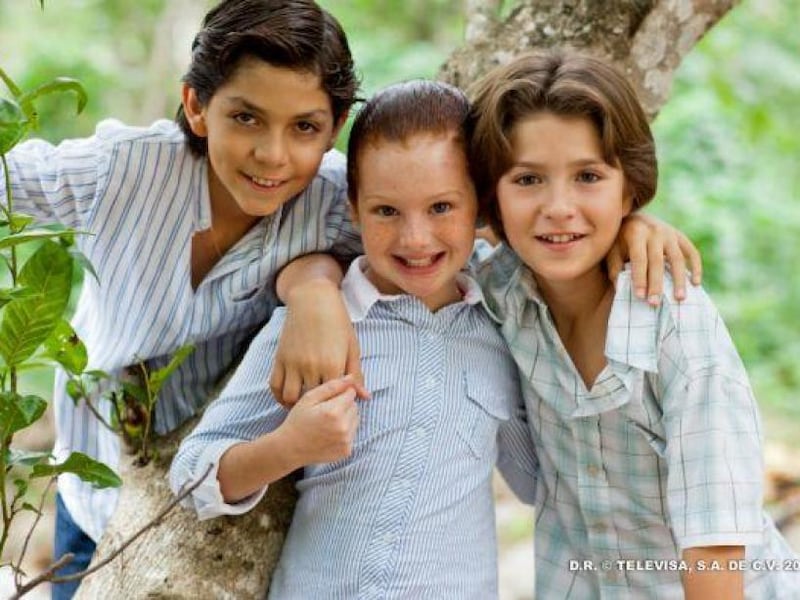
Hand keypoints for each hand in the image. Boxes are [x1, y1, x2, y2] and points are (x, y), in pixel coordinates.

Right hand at [270, 279, 367, 406]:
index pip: (334, 399)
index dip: (337, 404)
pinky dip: (279, 396)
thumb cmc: (337, 322)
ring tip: (305, 406)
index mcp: (333, 365)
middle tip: (322, 408)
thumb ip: (356, 374)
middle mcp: (311, 367)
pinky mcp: (280, 358)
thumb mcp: (352, 347)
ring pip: (291, 398)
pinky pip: (275, 386)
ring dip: (296, 405)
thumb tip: (365, 397)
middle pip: (313, 401)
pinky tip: (288, 398)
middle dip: (318, 407)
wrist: (313, 300)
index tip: (339, 404)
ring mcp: (293, 363)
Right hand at [281, 376, 360, 464]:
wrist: (290, 448)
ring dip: (346, 418)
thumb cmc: (298, 420)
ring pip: (355, 420)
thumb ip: (332, 386)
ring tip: (327, 422)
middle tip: (325, 412)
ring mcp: (346, 441)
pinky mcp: (347, 451)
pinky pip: (352, 434)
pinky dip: (345, 432)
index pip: (351, 393)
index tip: (327, 399)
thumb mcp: (309, 398)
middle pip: (354, 406)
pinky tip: (329, 433)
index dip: (340, 393)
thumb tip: (351, 378)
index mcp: (334, 412)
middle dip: (344, 405)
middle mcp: (343, 427)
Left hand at [607, 213, 701, 305]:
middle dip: (656, 284)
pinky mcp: (680, 236)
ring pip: (678, 258)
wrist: (634, 218)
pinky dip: (696, 267)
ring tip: (679, 298)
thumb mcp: (612, 250)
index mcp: (636, 233)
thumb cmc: (620, 240)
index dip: (639, 278)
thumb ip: (615, 268)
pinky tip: (695, 284)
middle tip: (655, 303)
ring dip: (679, 279)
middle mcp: (655, 231)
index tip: (640, 297)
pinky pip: (692, 252)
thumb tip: (621, 289)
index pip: (639, 259)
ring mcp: (670, 233)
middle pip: (657, 261)